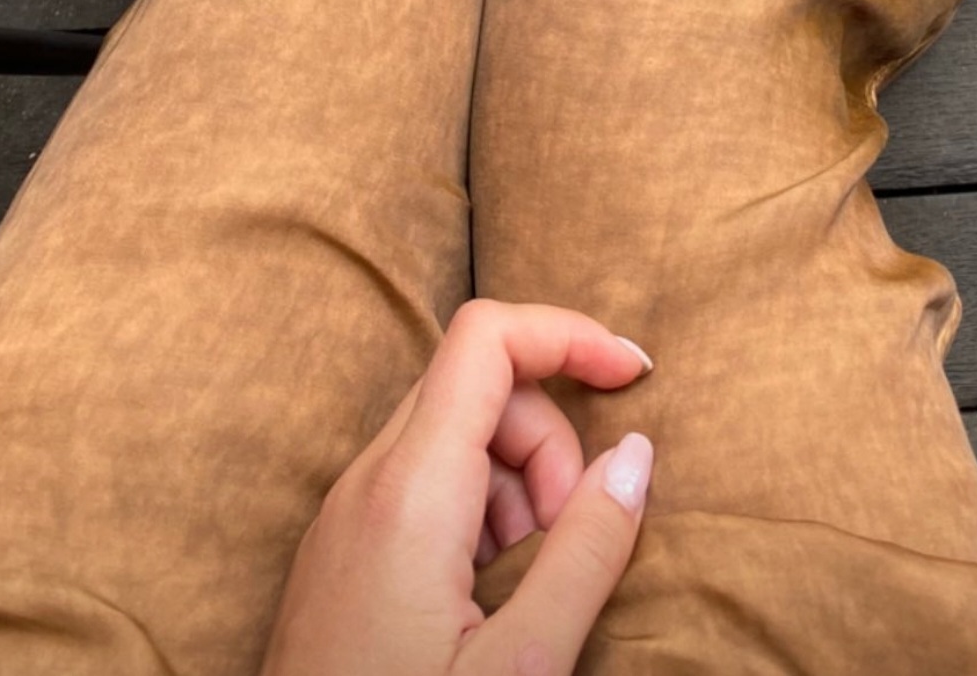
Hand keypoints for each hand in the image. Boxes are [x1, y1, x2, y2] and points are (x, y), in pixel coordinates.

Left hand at [261, 298, 654, 675]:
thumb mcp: (521, 667)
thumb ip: (585, 551)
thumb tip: (637, 454)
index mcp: (408, 491)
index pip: (487, 337)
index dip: (569, 333)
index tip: (638, 375)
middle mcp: (364, 484)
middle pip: (477, 384)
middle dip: (550, 437)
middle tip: (573, 537)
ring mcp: (343, 517)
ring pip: (451, 436)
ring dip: (516, 482)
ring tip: (531, 582)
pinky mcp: (339, 554)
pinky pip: (420, 486)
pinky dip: (477, 514)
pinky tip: (489, 598)